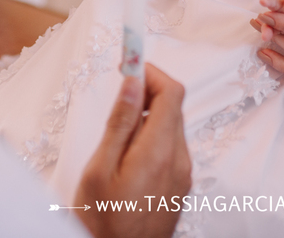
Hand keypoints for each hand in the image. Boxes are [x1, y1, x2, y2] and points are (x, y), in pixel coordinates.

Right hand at [76, 65, 190, 237]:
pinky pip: (171, 146)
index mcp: (159, 152)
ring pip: (171, 125)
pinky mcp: (179, 183)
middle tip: (118, 90)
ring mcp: (183, 173)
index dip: (150, 70)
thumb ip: (121, 121)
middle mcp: (179, 160)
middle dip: (147, 90)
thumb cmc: (103, 223)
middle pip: (173, 105)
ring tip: (117, 131)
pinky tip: (127, 152)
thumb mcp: (100, 168)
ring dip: (148, 113)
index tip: (128, 61)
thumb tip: (134, 80)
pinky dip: (152, 134)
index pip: (171, 91)